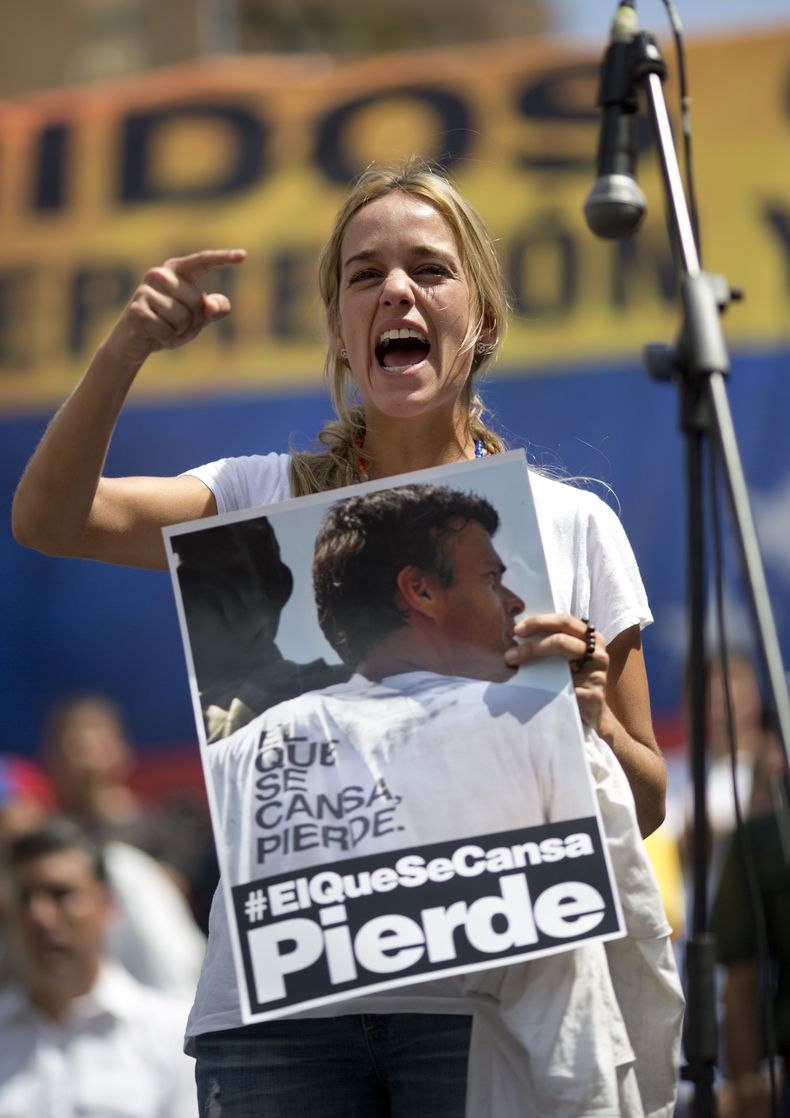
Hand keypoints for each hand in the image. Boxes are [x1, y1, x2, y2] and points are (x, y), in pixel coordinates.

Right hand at [106, 249, 246, 365]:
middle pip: (197, 302)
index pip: (203, 261)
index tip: (244, 255)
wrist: (136, 341)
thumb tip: (209, 305)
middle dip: (192, 320)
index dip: (223, 258)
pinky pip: (167, 330)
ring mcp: (145, 290)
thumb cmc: (171, 324)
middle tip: (175, 322)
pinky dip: (166, 338)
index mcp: (178, 271)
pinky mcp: (137, 309)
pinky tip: (154, 334)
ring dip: (178, 331)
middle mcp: (160, 274)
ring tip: (164, 327)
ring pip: (182, 318)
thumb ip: (214, 309)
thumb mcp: (199, 318)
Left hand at [505, 612, 608, 731]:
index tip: (517, 630)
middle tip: (510, 653)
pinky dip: (542, 688)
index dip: (539, 622)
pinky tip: (529, 691)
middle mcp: (597, 653)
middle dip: (532, 646)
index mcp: (591, 637)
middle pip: (561, 641)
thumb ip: (554, 643)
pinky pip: (562, 690)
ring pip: (560, 664)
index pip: (564, 621)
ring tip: (513, 666)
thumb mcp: (569, 658)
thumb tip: (518, 636)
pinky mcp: (593, 695)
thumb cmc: (575, 679)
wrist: (593, 712)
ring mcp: (597, 674)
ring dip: (532, 663)